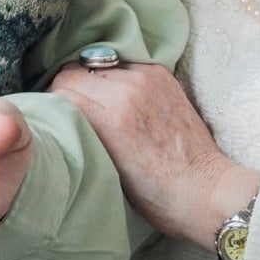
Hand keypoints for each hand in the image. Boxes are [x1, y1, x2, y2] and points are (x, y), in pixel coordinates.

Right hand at [51, 62, 259, 248]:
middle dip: (68, 90)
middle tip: (73, 112)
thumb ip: (83, 134)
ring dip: (92, 81)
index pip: (61, 89)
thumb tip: (61, 115)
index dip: (53, 104)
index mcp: (112, 118)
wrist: (206, 189)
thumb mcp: (106, 171)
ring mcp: (147, 78)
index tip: (55, 119)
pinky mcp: (162, 74)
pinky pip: (123, 64)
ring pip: (97, 64)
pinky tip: (120, 97)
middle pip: (74, 72)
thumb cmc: (156, 195)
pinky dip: (115, 77)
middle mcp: (128, 90)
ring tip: (98, 105)